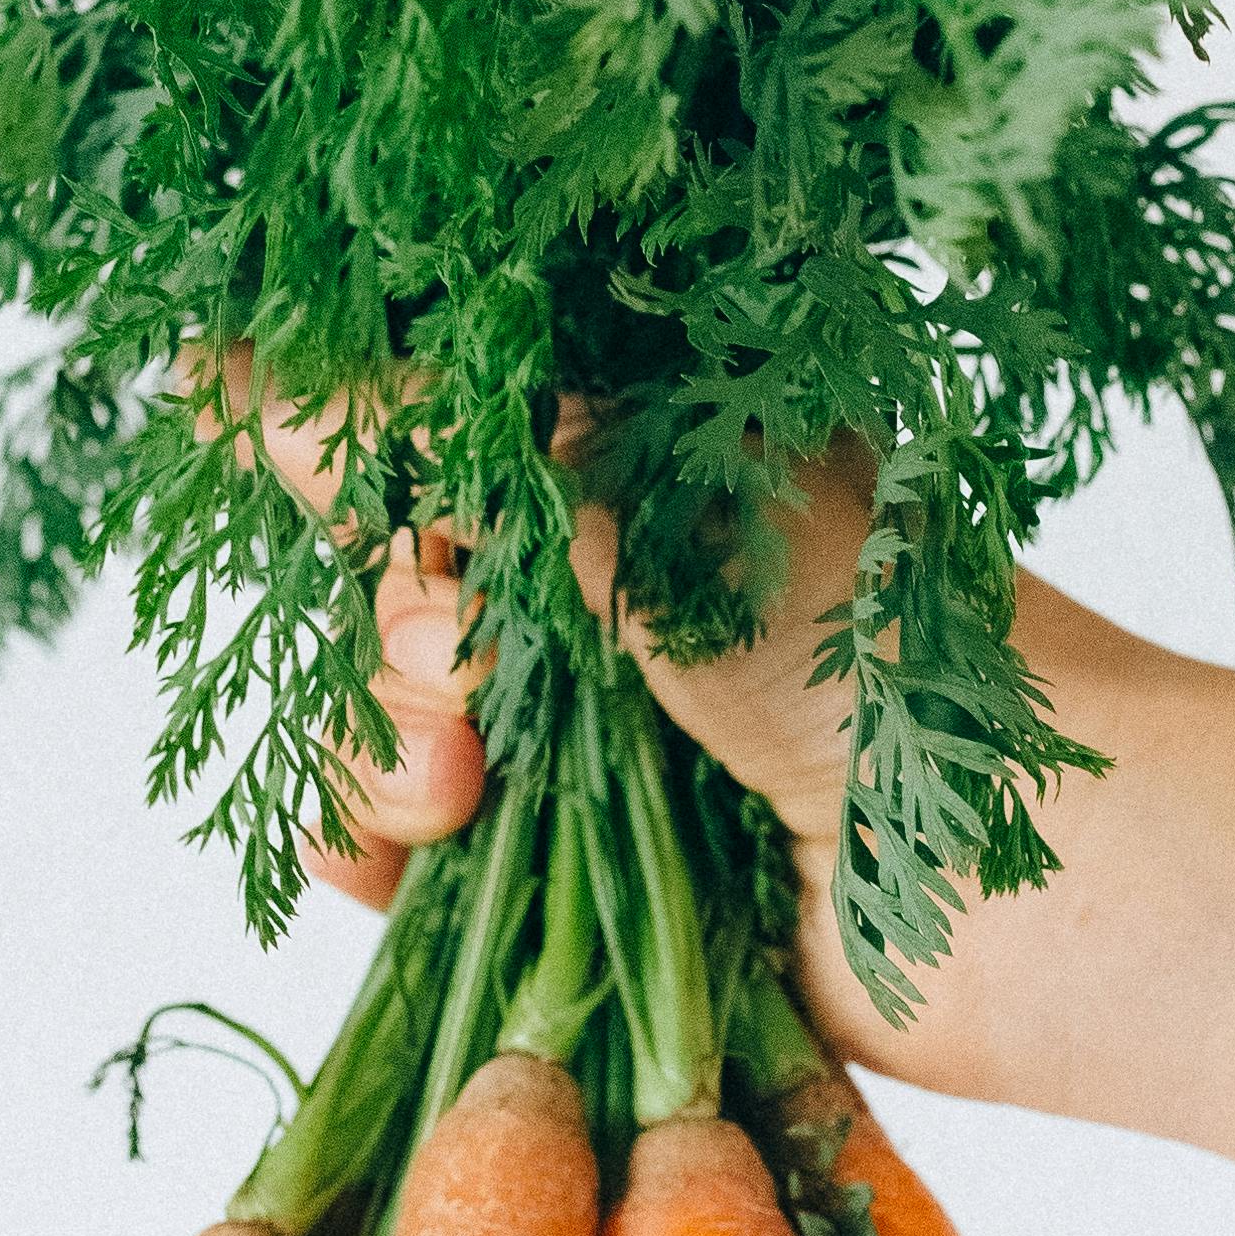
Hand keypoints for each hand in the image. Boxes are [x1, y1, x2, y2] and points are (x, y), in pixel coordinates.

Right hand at [204, 355, 909, 1071]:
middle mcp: (600, 566)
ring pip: (372, 719)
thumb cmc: (870, 635)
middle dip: (381, 634)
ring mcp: (588, 718)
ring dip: (377, 756)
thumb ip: (418, 440)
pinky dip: (382, 854)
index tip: (328, 496)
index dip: (346, 462)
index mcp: (633, 437)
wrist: (1018, 873)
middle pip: (373, 579)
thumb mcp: (627, 493)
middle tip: (458, 676)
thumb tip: (216, 362)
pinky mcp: (581, 861)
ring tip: (466, 794)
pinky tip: (414, 866)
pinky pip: (406, 848)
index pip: (414, 417)